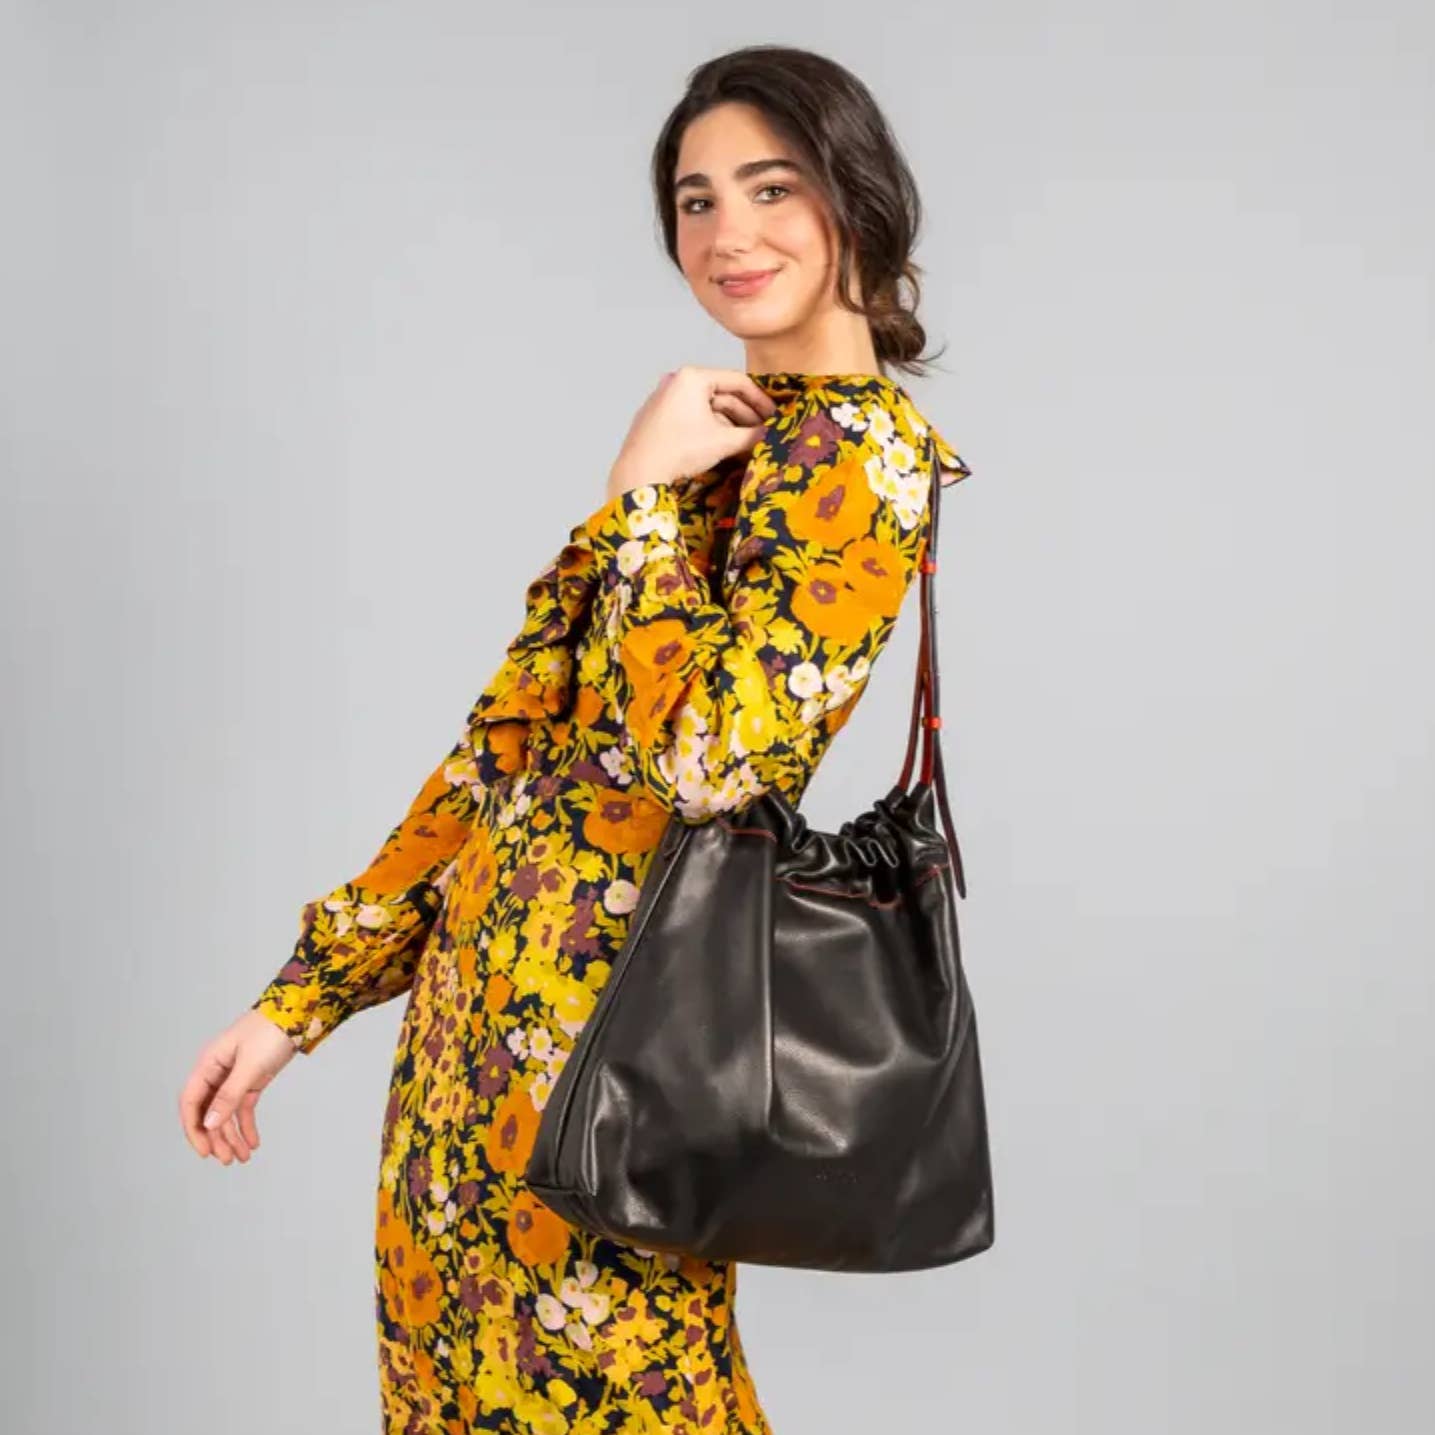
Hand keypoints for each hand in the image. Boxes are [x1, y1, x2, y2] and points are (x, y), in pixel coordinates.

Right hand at [178, 1009, 298, 1164]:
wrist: (299, 1012)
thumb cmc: (271, 1030)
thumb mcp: (249, 1065)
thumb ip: (229, 1095)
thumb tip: (209, 1123)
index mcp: (209, 1064)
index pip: (191, 1102)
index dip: (194, 1129)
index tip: (204, 1151)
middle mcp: (218, 1071)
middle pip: (208, 1111)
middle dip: (216, 1138)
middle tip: (227, 1160)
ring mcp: (235, 1076)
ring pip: (227, 1113)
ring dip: (232, 1136)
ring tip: (243, 1157)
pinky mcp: (253, 1079)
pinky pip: (244, 1107)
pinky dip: (247, 1125)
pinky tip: (253, 1143)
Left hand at [606, 366, 777, 501]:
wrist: (639, 472)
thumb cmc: (679, 451)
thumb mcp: (723, 442)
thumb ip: (753, 435)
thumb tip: (772, 435)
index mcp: (692, 377)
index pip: (738, 382)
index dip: (761, 400)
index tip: (774, 416)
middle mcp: (676, 381)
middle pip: (722, 395)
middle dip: (745, 415)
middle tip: (763, 431)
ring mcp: (665, 398)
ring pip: (707, 407)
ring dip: (729, 423)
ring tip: (746, 440)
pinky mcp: (658, 416)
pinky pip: (691, 416)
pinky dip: (709, 427)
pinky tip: (722, 443)